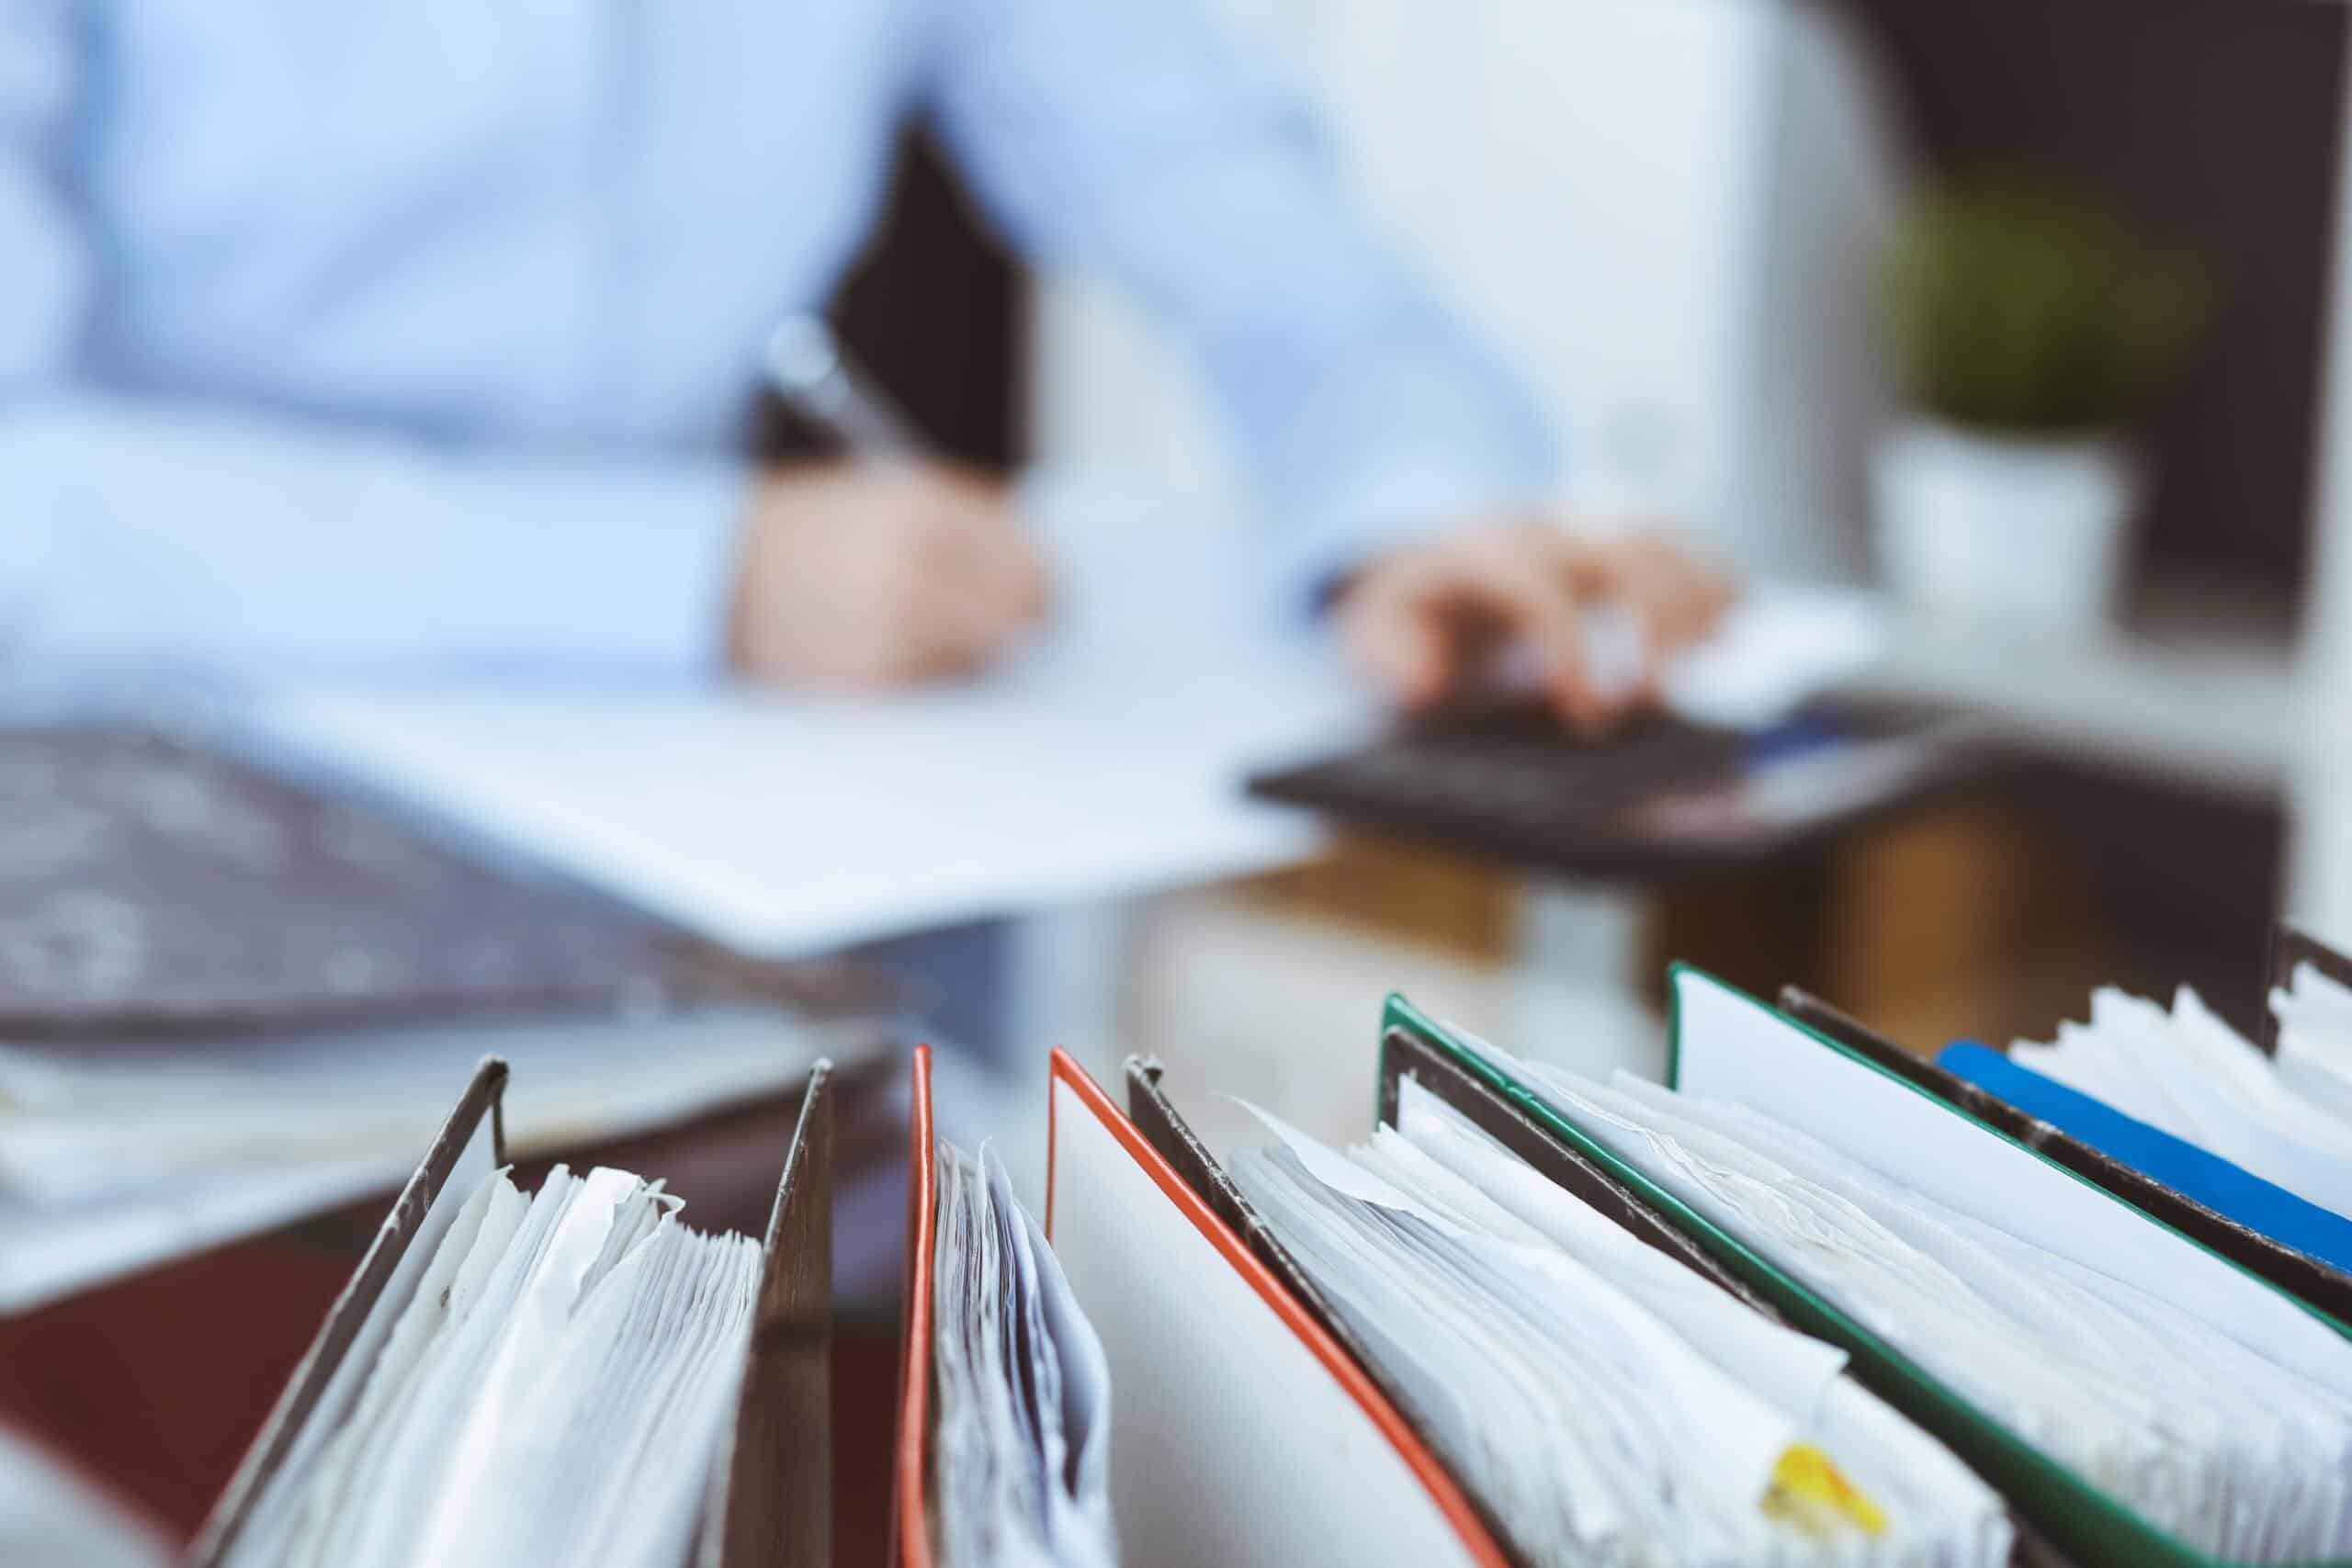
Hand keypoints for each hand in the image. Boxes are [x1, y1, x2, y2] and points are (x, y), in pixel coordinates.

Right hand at [729, 461, 1049, 688]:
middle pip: (1018, 615)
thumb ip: (970, 519)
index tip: (1046, 591)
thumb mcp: (888, 492)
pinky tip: (895, 648)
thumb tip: (1046, 565)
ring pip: (982, 655)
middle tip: (1022, 625)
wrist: (717, 577)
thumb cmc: (815, 531)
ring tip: (931, 625)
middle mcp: (911, 569)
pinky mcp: (870, 682)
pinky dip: (931, 672)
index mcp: (922, 509)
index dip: (1045, 580)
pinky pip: (936, 685)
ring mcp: (890, 630)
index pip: (1029, 559)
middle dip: (1024, 620)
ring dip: (975, 647)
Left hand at [1331, 522, 1732, 727]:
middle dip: (1653, 622)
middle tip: (1655, 702)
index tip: (1589, 714)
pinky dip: (1710, 575)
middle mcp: (1540, 530)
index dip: (1570, 650)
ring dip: (1694, 598)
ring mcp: (1582, 528)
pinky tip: (1731, 619)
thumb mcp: (1369, 632)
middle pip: (1619, 553)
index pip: (1538, 591)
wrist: (1419, 552)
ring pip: (1658, 540)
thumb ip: (1387, 656)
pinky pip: (1675, 541)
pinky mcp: (1611, 537)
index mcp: (1480, 554)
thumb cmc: (1405, 608)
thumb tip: (1424, 682)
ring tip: (1708, 659)